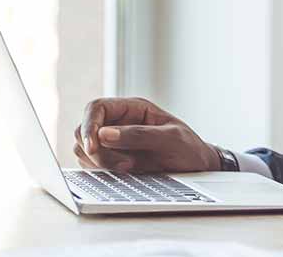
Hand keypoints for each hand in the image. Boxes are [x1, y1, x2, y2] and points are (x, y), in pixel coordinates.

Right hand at [73, 97, 220, 172]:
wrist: (198, 168)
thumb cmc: (189, 148)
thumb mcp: (171, 139)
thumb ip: (139, 134)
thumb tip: (105, 134)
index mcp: (132, 108)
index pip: (97, 108)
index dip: (89, 125)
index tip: (93, 145)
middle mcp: (119, 123)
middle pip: (85, 130)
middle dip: (96, 150)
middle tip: (124, 164)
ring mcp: (113, 143)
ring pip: (84, 149)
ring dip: (99, 162)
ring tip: (130, 168)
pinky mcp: (112, 161)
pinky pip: (91, 165)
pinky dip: (100, 171)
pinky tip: (124, 174)